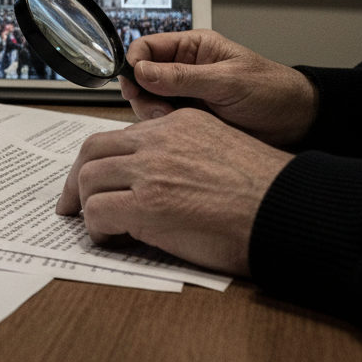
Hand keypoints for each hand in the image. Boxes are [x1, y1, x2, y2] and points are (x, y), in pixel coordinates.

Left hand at [58, 108, 292, 274]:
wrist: (288, 210)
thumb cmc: (265, 193)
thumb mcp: (221, 149)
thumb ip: (185, 153)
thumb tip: (158, 179)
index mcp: (179, 123)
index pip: (122, 135)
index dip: (102, 160)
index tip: (95, 177)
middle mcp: (160, 140)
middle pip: (94, 150)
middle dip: (77, 179)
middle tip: (73, 203)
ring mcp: (151, 170)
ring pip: (89, 179)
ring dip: (86, 205)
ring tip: (97, 226)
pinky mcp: (148, 204)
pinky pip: (99, 212)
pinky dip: (96, 228)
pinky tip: (110, 238)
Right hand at [121, 30, 316, 146]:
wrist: (295, 121)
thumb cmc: (271, 91)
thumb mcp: (227, 81)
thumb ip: (183, 77)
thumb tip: (143, 71)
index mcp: (194, 47)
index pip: (148, 47)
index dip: (134, 62)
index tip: (133, 83)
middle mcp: (185, 69)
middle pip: (142, 76)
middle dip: (143, 93)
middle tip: (158, 110)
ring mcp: (186, 94)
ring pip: (149, 101)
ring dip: (153, 112)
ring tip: (172, 121)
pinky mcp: (189, 118)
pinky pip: (163, 121)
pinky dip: (163, 127)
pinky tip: (178, 131)